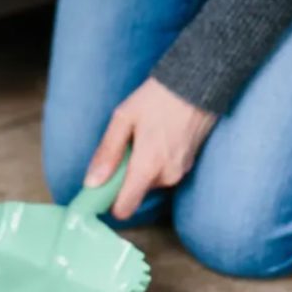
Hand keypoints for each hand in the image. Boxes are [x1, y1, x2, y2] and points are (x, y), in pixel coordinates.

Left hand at [85, 78, 217, 218]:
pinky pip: (162, 174)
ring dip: (140, 168)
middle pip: (134, 193)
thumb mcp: (123, 119)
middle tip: (125, 149)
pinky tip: (156, 140)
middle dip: (124, 178)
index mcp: (147, 168)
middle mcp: (166, 177)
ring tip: (143, 140)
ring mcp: (180, 172)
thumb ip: (107, 153)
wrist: (199, 82)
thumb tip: (92, 183)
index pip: (124, 209)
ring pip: (148, 183)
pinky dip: (154, 163)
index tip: (101, 188)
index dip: (109, 203)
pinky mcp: (188, 165)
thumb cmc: (157, 98)